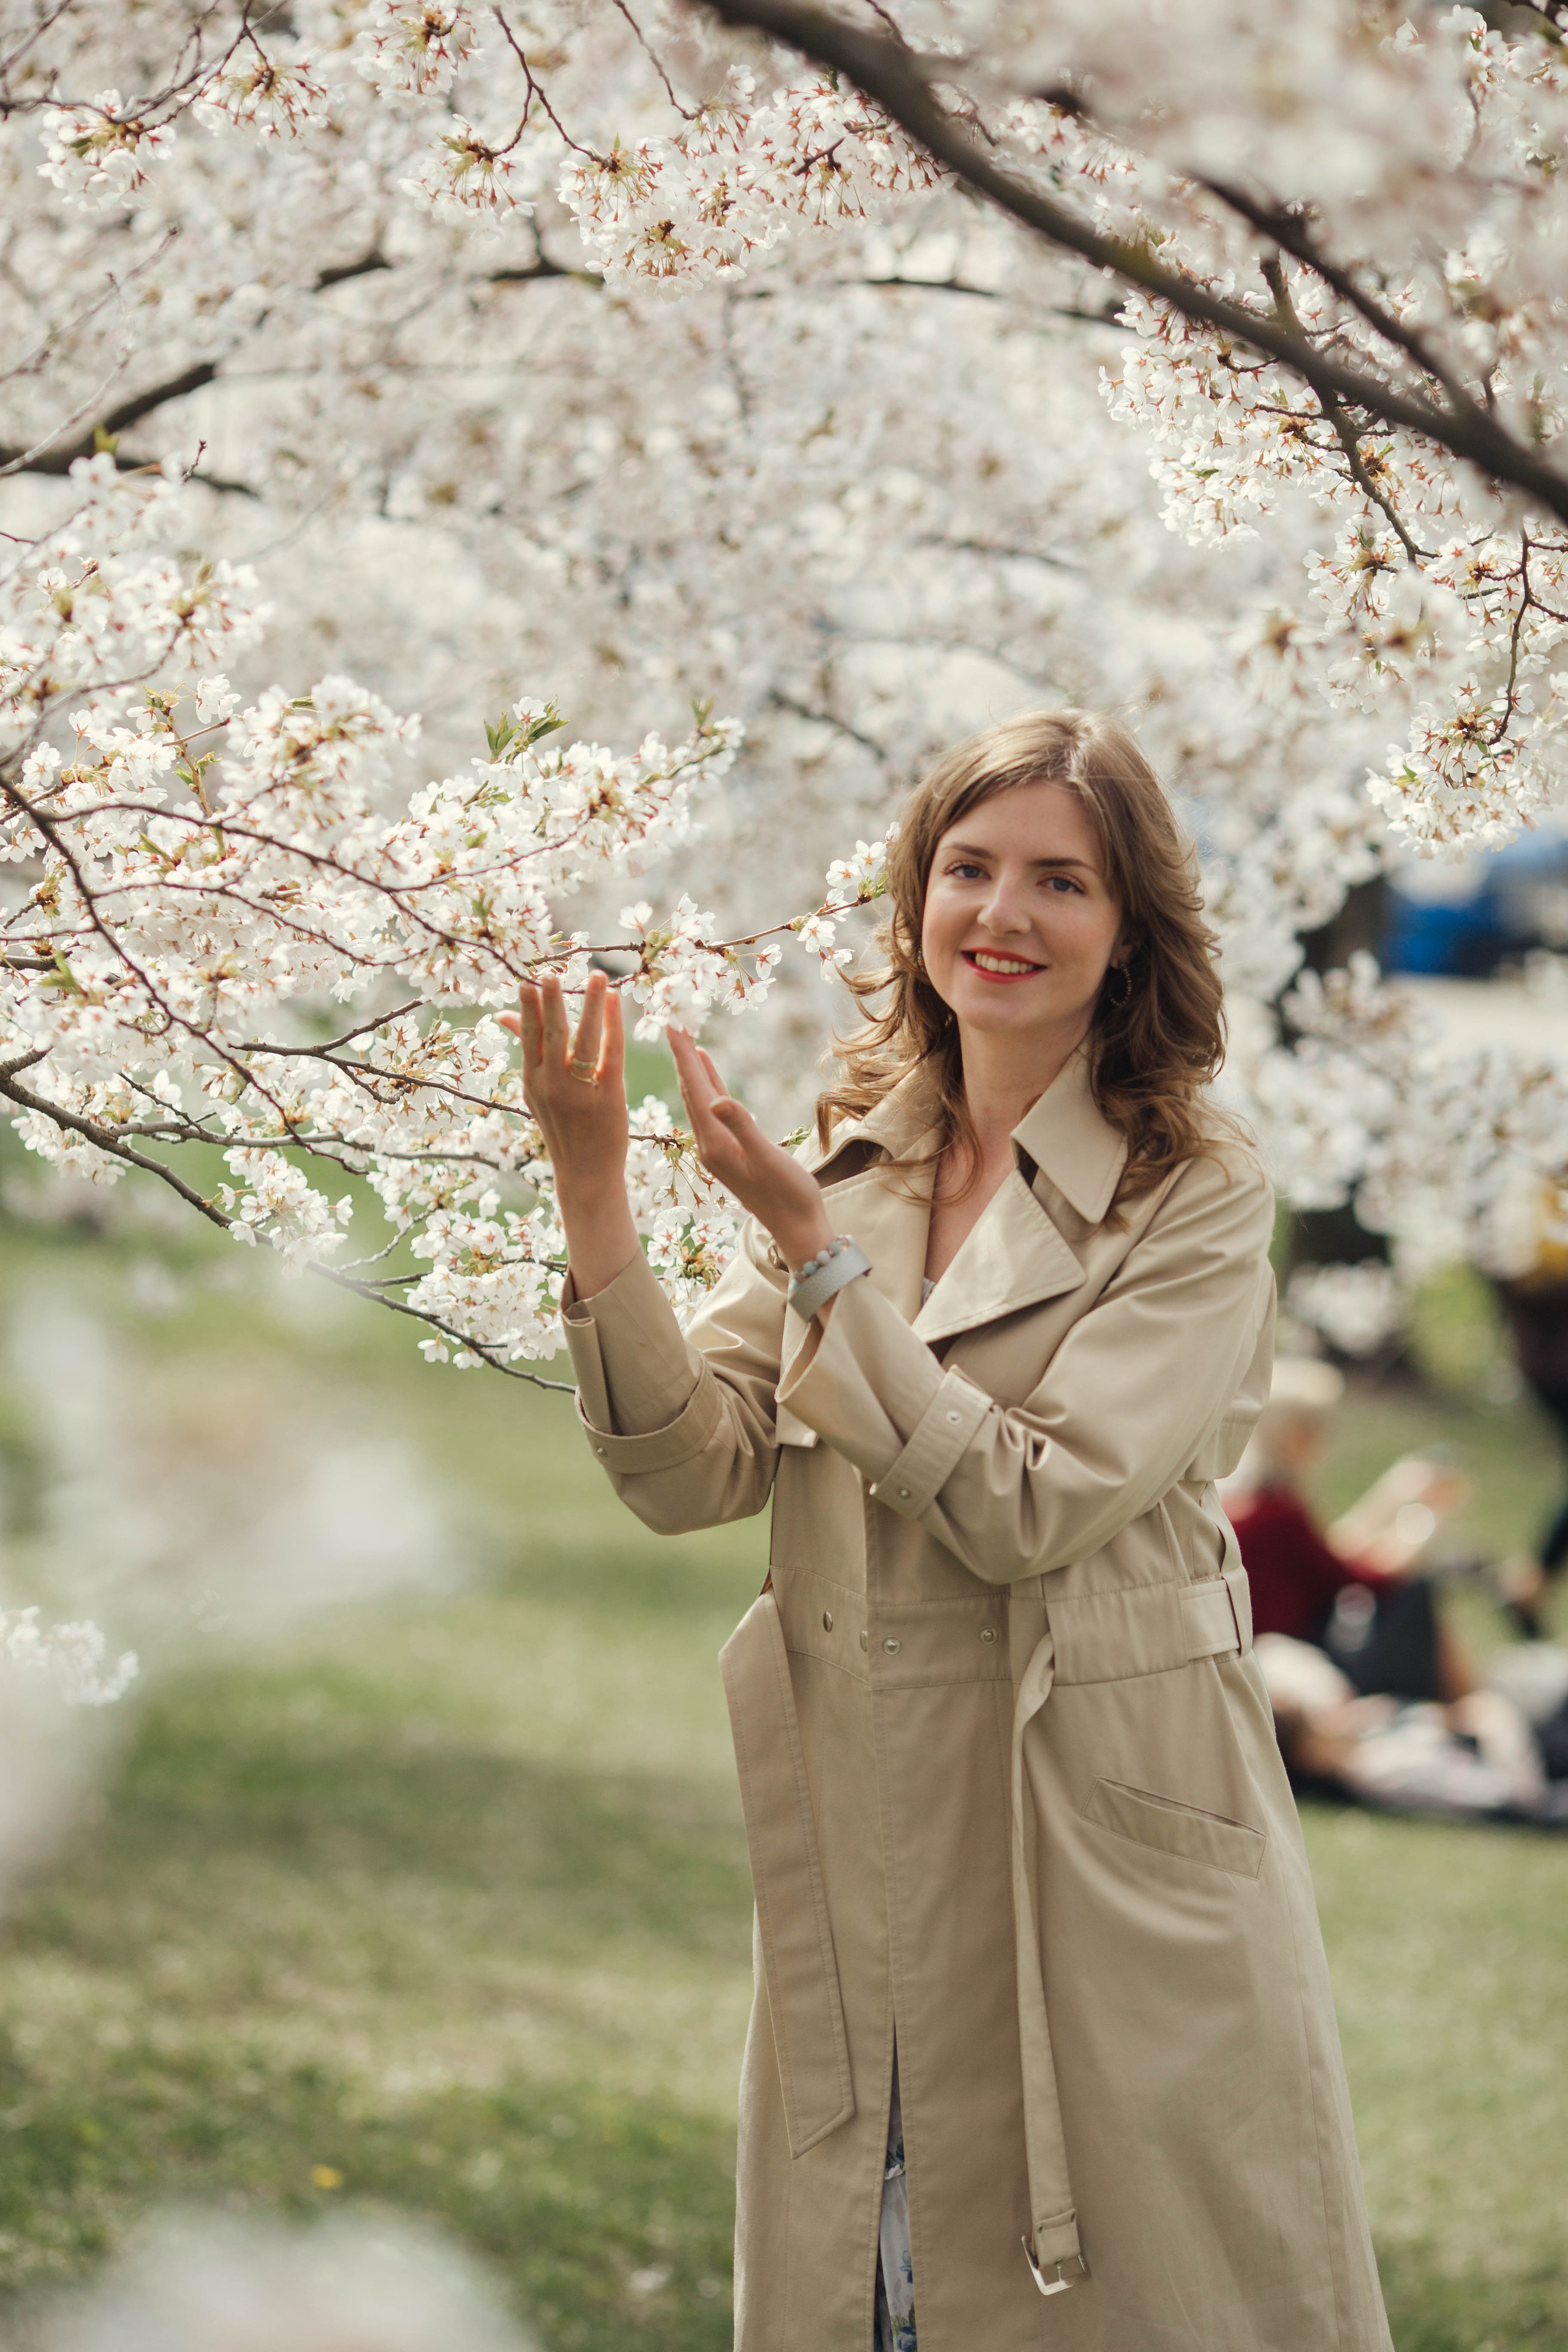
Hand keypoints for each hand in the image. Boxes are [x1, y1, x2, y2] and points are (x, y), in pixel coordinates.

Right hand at [501, 970, 638, 1300]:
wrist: (585, 1174)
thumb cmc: (563, 1126)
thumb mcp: (535, 1091)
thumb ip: (526, 1050)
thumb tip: (501, 1015)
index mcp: (532, 1081)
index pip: (527, 1037)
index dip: (528, 1008)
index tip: (529, 979)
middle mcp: (551, 1085)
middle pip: (551, 1035)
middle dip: (553, 1002)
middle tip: (553, 973)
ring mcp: (580, 1092)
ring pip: (584, 1041)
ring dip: (591, 1007)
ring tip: (597, 978)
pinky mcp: (608, 1097)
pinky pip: (611, 1054)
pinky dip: (613, 1026)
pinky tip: (617, 1003)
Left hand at [666, 1025, 832, 1272]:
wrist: (798, 1228)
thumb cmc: (789, 1194)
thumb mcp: (767, 1158)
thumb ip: (742, 1127)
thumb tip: (717, 1099)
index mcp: (715, 1143)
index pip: (695, 1091)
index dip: (685, 1056)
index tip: (673, 1024)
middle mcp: (710, 1145)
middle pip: (691, 1092)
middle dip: (682, 1057)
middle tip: (673, 1022)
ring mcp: (718, 1148)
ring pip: (700, 1100)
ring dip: (693, 1070)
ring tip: (686, 1040)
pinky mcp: (730, 1151)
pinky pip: (714, 1111)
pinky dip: (710, 1088)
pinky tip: (709, 1074)